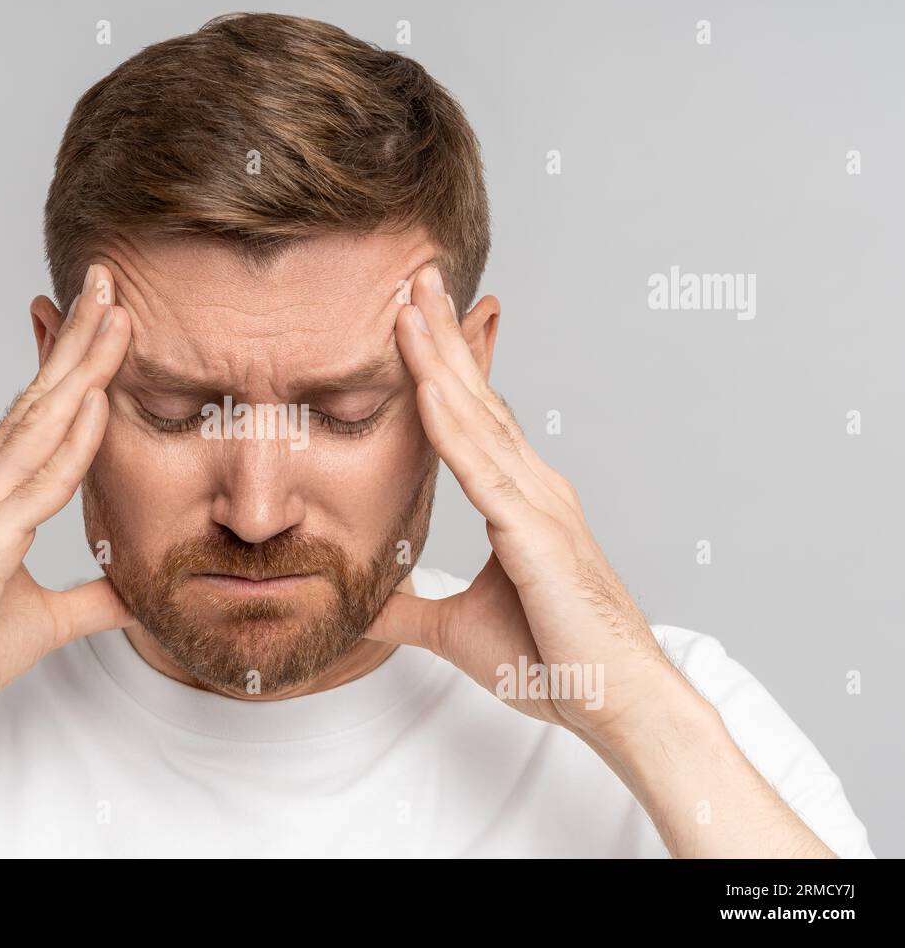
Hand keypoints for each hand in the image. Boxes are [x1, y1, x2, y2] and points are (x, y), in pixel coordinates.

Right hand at [0, 264, 136, 734]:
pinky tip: (100, 400)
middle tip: (110, 281)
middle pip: (41, 398)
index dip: (73, 367)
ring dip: (82, 366)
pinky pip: (41, 481)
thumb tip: (133, 593)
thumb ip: (89, 598)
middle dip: (79, 337)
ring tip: (115, 312)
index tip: (103, 322)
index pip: (40, 416)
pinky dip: (73, 440)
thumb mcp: (41, 620)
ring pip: (42, 422)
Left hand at [368, 266, 695, 745]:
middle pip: (476, 396)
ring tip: (410, 303)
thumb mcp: (457, 630)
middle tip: (413, 276)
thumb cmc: (555, 663)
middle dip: (441, 335)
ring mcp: (538, 503)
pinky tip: (426, 386)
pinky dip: (451, 425)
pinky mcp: (535, 533)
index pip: (473, 419)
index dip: (442, 366)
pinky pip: (482, 470)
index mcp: (520, 500)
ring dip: (440, 358)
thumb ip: (409, 610)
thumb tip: (364, 606)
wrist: (617, 704)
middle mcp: (533, 486)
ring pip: (477, 417)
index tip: (412, 319)